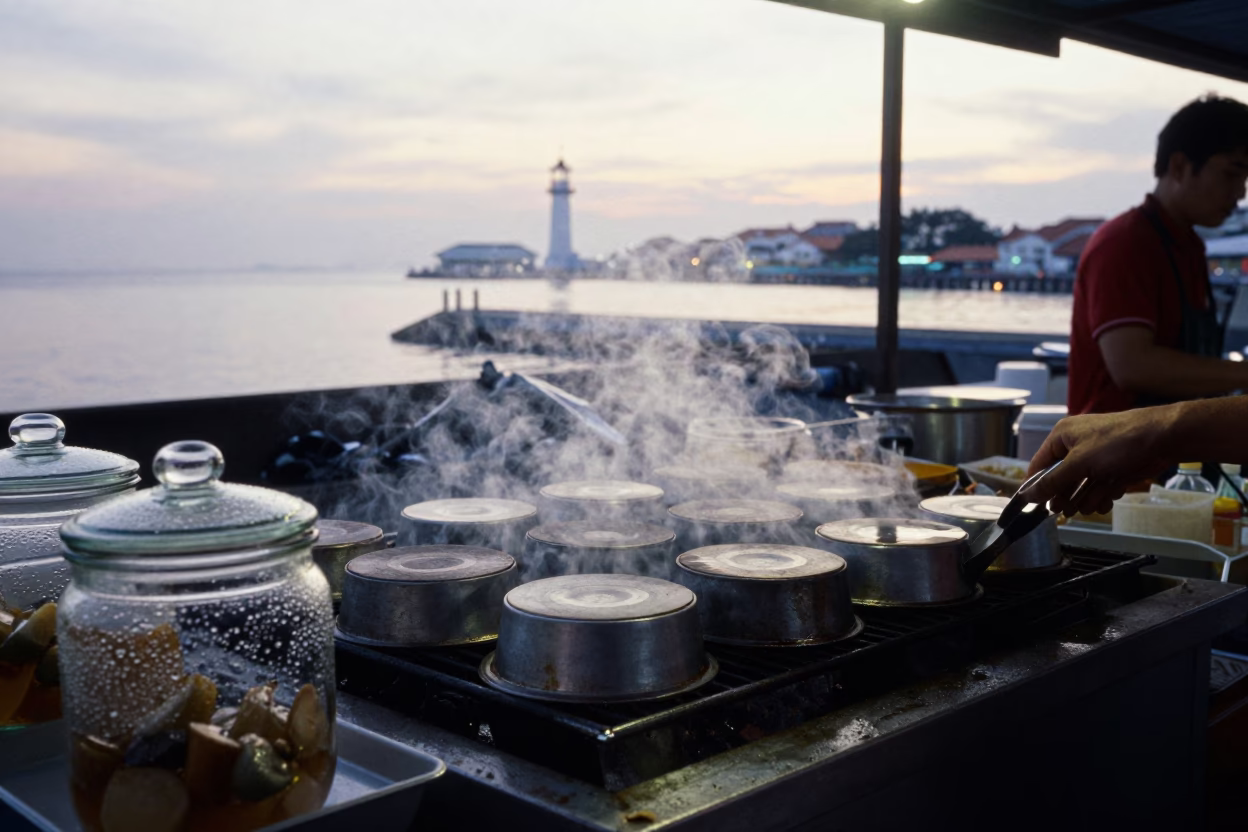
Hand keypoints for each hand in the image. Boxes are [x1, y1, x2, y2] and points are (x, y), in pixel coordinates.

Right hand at [1023, 406, 1176, 515]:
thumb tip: (1028, 496)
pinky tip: (1107, 501)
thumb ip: (1052, 481)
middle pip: (1061, 479)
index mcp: (1062, 437)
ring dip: (1086, 498)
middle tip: (1067, 512)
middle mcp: (1076, 446)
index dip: (1036, 486)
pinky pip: (1099, 487)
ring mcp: (1095, 458)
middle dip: (1066, 496)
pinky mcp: (1112, 468)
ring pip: (1081, 486)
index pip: (1039, 465)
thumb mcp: (1079, 463)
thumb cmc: (1117, 442)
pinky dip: (1102, 496)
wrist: (1162, 438)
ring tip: (1092, 505)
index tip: (1035, 507)